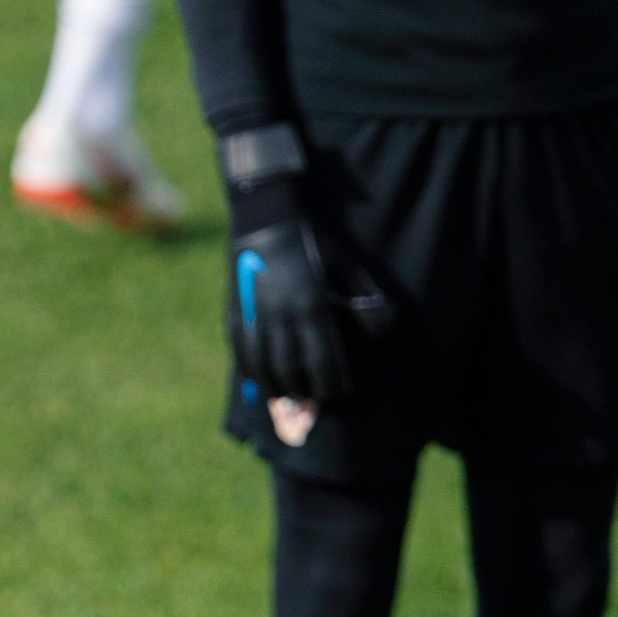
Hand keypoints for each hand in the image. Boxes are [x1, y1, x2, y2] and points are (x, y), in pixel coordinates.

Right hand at [229, 217, 352, 400]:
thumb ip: (365, 301)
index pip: (322, 361)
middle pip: (291, 369)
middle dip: (304, 391)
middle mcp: (281, 315)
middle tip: (314, 401)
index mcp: (312, 306)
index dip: (331, 384)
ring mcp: (253, 314)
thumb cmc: (314, 241)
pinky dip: (250, 371)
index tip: (339, 393)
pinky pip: (240, 351)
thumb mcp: (346, 267)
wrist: (266, 215)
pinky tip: (260, 380)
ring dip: (275, 387)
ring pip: (262, 365)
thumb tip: (384, 331)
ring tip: (287, 398)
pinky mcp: (234, 310)